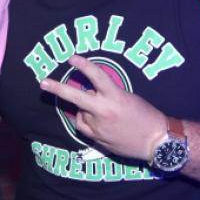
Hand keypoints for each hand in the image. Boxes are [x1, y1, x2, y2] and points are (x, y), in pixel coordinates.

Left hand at [39, 55, 165, 159]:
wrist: (157, 142)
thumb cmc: (146, 116)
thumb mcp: (128, 98)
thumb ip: (107, 94)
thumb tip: (88, 92)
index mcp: (116, 97)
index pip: (97, 76)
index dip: (84, 65)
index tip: (72, 58)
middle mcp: (105, 111)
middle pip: (76, 96)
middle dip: (57, 88)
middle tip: (43, 82)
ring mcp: (99, 126)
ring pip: (81, 112)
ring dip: (86, 109)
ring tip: (106, 114)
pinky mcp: (97, 139)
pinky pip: (82, 126)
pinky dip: (86, 121)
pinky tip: (99, 123)